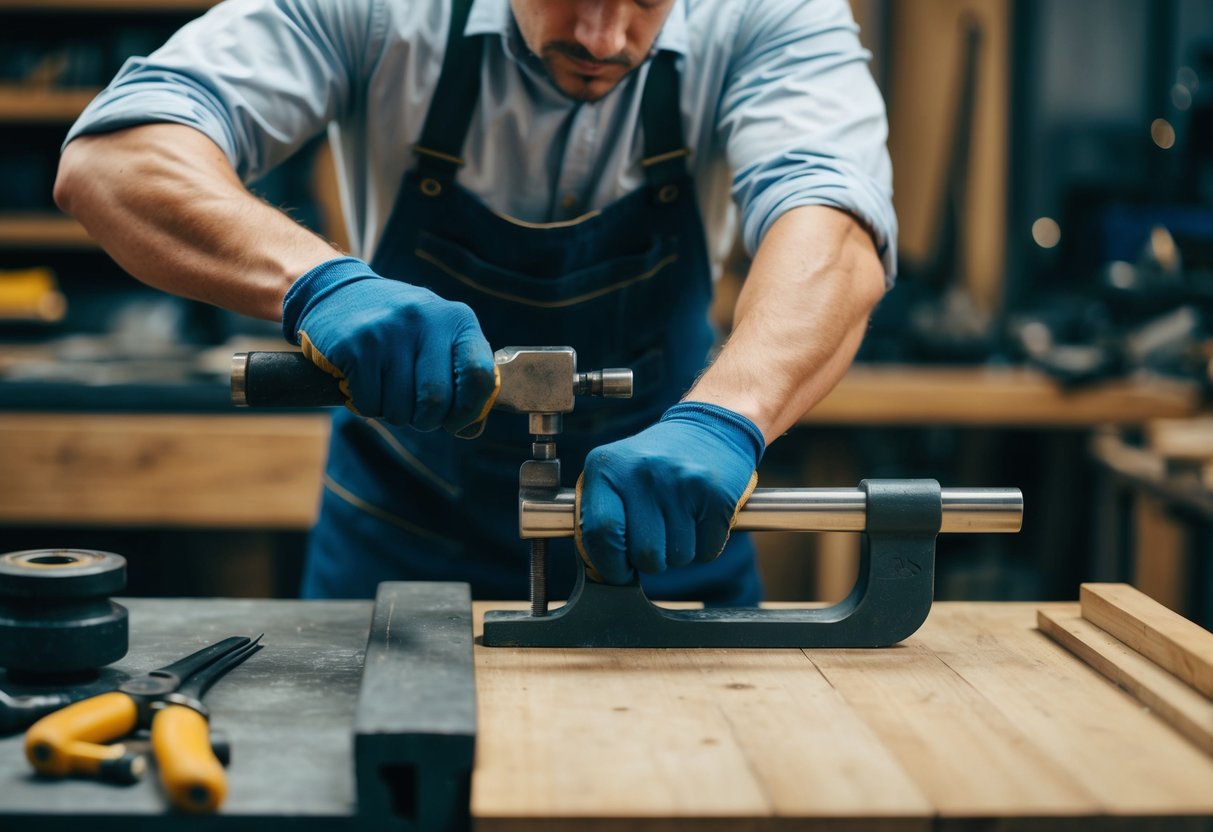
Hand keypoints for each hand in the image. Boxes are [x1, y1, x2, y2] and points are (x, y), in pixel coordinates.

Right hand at [281, 256, 496, 432]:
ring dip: (394, 414)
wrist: (338, 291)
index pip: (479, 375)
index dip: (470, 410)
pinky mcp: (355, 345)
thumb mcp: (437, 334)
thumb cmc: (400, 328)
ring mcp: (388, 330)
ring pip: (400, 408)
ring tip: (387, 391)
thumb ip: (459, 373)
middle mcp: (425, 319)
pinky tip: (364, 385)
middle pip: (435, 400)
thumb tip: (470, 428)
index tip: (455, 422)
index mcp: (456, 319)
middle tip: (415, 414)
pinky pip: (369, 404)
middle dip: (425, 420)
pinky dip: (367, 406)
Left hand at [576, 402, 764, 584]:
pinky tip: (700, 517)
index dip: (611, 564)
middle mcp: (642, 471)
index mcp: (606, 467)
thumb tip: (600, 573)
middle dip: (651, 560)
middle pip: (644, 554)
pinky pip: (707, 551)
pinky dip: (705, 545)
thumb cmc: (656, 462)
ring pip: (678, 557)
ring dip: (679, 552)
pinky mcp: (715, 494)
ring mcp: (681, 482)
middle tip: (656, 535)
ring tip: (679, 519)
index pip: (601, 533)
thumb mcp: (615, 474)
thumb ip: (600, 517)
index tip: (621, 570)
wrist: (710, 427)